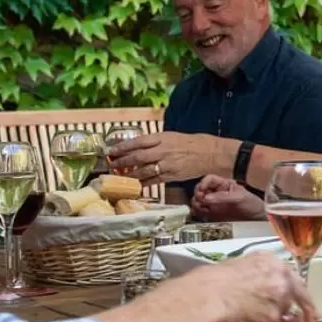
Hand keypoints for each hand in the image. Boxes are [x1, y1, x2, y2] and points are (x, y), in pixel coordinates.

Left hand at [108, 131, 223, 185]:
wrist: (211, 153)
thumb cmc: (192, 143)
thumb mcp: (172, 136)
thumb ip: (156, 142)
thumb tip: (138, 146)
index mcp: (162, 138)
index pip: (137, 142)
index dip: (122, 147)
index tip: (111, 150)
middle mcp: (163, 151)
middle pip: (137, 157)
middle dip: (121, 162)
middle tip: (110, 165)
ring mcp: (167, 164)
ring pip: (143, 170)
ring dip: (129, 174)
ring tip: (118, 176)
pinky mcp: (171, 176)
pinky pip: (153, 180)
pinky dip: (143, 183)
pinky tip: (135, 185)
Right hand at [184, 252, 319, 321]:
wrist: (204, 299)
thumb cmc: (209, 282)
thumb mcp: (236, 267)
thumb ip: (253, 275)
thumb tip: (253, 284)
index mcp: (272, 264)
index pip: (294, 282)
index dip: (302, 298)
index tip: (308, 308)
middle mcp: (280, 281)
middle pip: (302, 303)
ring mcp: (278, 304)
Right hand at [192, 174, 264, 220]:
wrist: (256, 219)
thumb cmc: (251, 204)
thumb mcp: (239, 197)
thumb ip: (222, 197)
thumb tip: (206, 198)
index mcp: (223, 184)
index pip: (209, 179)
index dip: (204, 183)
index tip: (202, 190)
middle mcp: (216, 192)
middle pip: (200, 189)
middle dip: (198, 194)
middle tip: (201, 201)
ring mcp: (214, 203)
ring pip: (198, 201)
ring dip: (196, 204)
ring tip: (202, 209)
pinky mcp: (212, 214)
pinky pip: (200, 212)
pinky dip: (198, 212)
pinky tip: (203, 214)